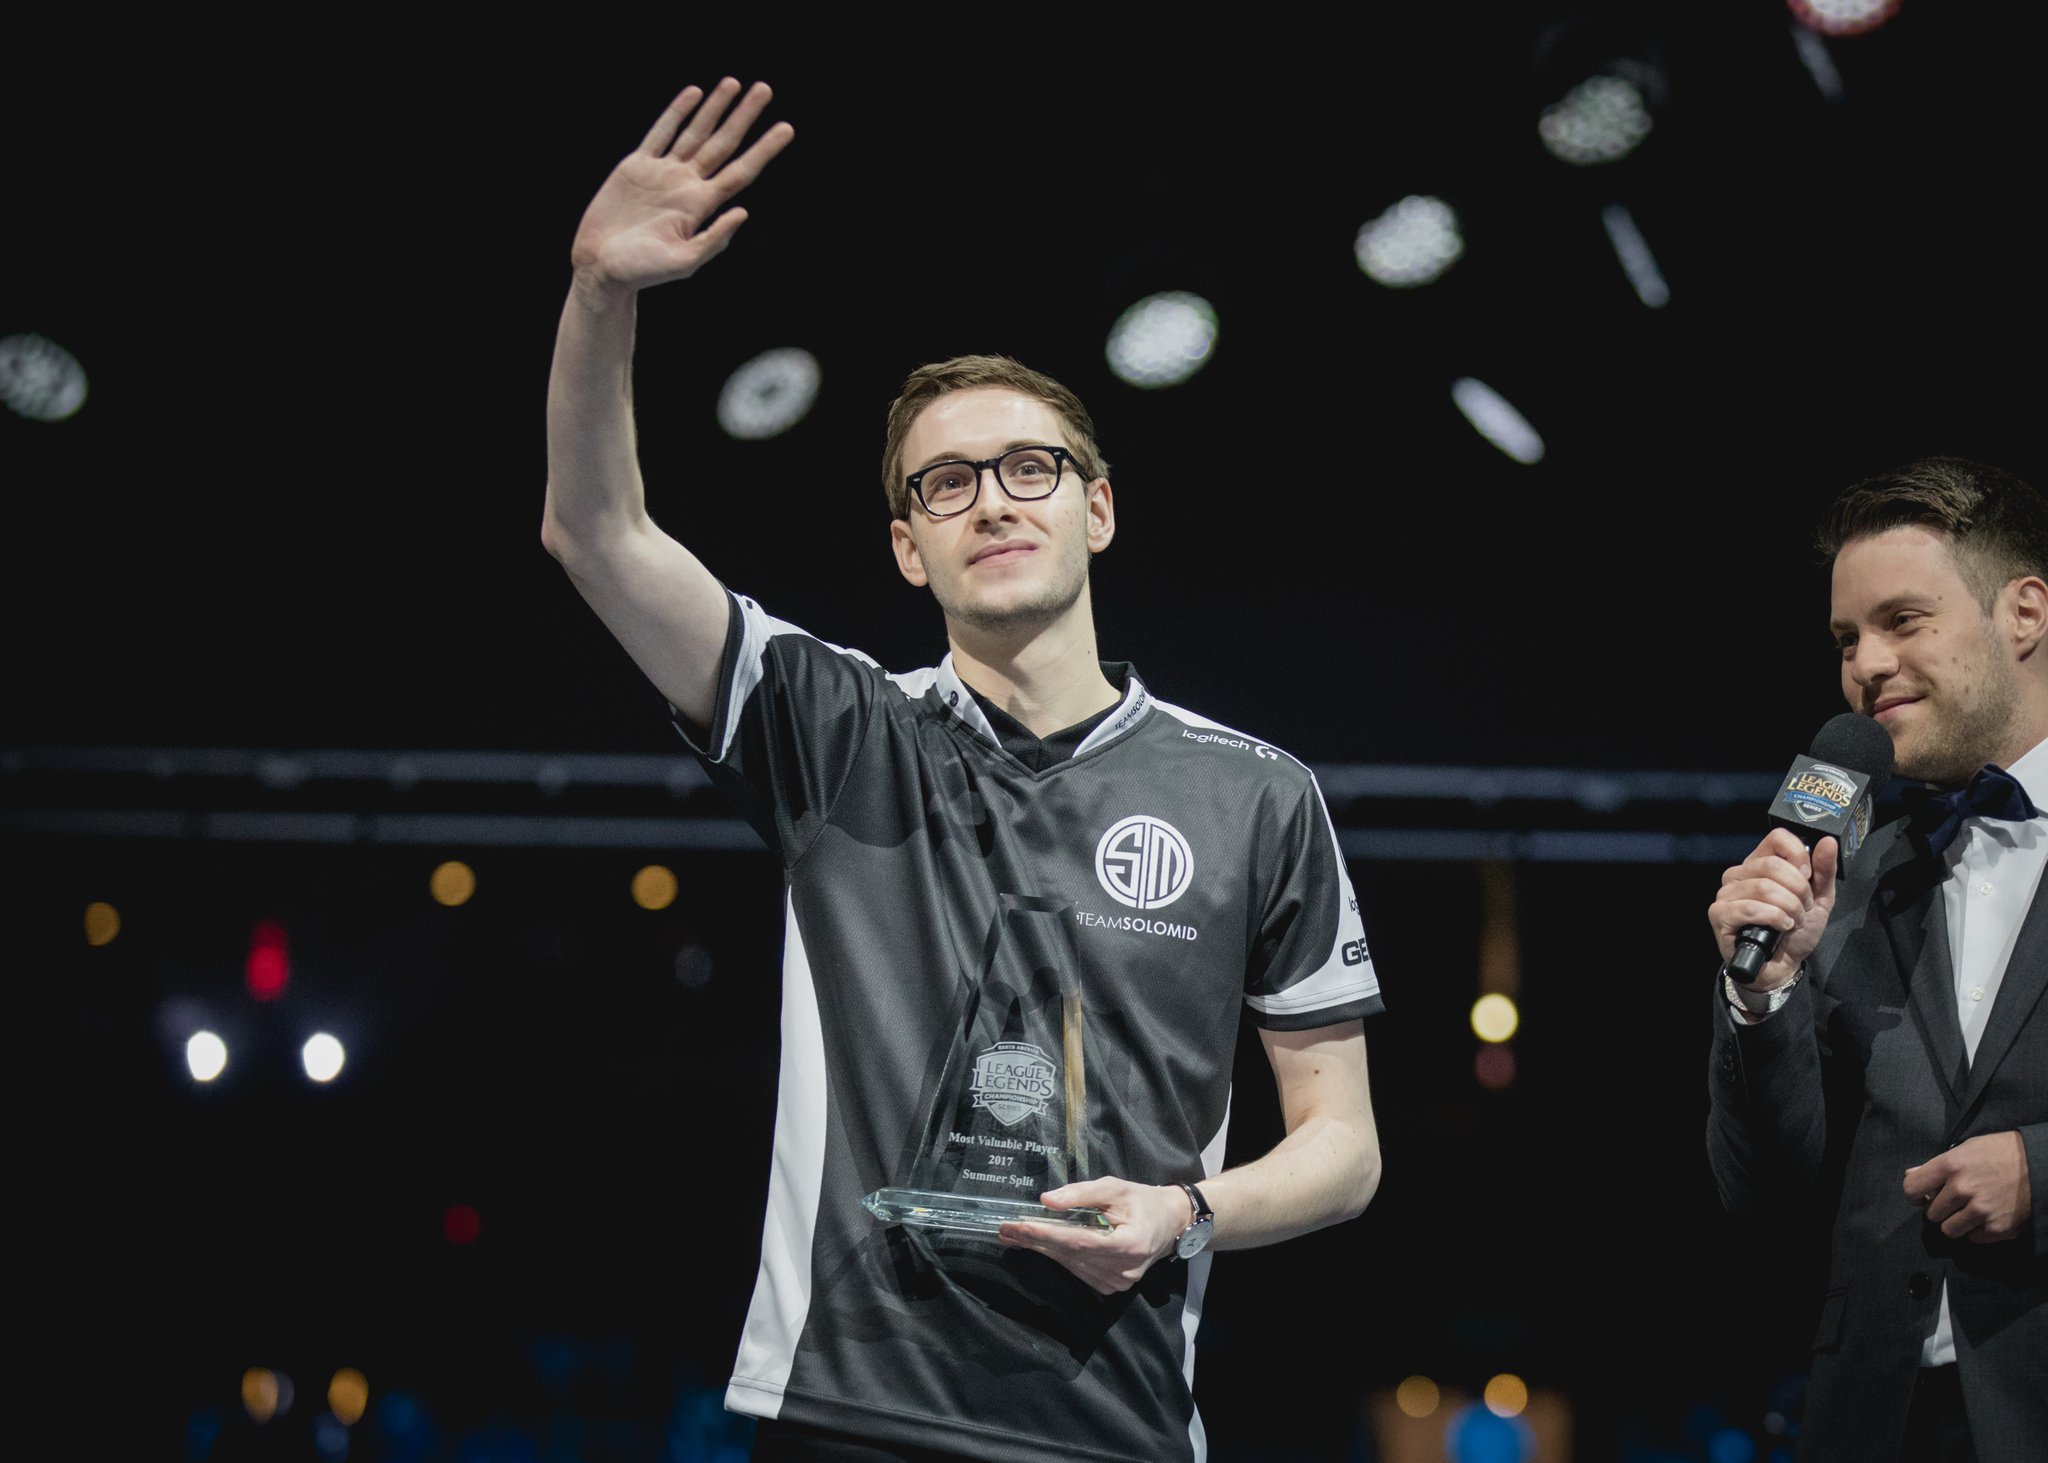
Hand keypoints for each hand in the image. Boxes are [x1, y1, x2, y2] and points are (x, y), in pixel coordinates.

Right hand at [569, 78, 794, 293]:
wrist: (601, 267)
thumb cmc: (641, 271)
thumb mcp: (683, 263)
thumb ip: (713, 240)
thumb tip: (743, 212)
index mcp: (701, 206)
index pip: (740, 171)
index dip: (764, 150)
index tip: (787, 128)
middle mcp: (686, 185)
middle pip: (723, 144)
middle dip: (744, 117)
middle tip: (765, 89)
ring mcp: (663, 173)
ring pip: (695, 132)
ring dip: (714, 108)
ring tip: (733, 83)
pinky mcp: (636, 166)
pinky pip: (661, 132)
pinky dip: (677, 112)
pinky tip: (694, 94)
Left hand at [997, 1179, 1190, 1293]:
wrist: (1170, 1222)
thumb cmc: (1142, 1200)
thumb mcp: (1115, 1188)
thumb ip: (1081, 1194)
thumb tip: (1046, 1200)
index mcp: (1129, 1244)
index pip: (1078, 1241)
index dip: (1046, 1234)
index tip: (1019, 1225)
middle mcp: (1124, 1269)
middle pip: (1070, 1255)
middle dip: (1035, 1241)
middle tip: (1005, 1230)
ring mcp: (1119, 1282)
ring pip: (1071, 1265)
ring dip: (1042, 1250)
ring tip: (1015, 1236)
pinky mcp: (1113, 1286)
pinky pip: (1079, 1271)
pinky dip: (1060, 1257)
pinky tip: (1042, 1245)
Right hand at [1707, 829, 1838, 988]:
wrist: (1782, 966)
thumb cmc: (1795, 931)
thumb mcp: (1818, 899)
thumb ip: (1823, 871)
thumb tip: (1828, 841)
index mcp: (1759, 863)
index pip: (1777, 838)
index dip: (1798, 855)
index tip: (1807, 876)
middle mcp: (1738, 873)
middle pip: (1773, 865)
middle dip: (1798, 891)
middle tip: (1802, 908)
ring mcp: (1726, 893)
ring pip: (1764, 887)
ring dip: (1789, 908)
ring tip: (1793, 921)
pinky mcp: (1719, 914)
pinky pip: (1751, 908)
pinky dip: (1774, 918)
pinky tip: (1781, 927)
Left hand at [1904, 1132, 2033, 1243]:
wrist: (2041, 1166)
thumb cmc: (2000, 1152)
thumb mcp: (1965, 1149)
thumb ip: (1937, 1165)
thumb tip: (1911, 1176)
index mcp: (1950, 1165)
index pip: (1911, 1189)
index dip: (1915, 1194)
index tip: (1922, 1195)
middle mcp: (1962, 1190)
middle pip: (1931, 1213)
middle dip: (1940, 1208)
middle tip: (1954, 1201)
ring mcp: (1980, 1211)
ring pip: (1948, 1230)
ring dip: (1956, 1222)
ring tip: (1969, 1211)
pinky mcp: (1997, 1228)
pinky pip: (1973, 1237)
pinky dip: (1978, 1230)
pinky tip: (1988, 1215)